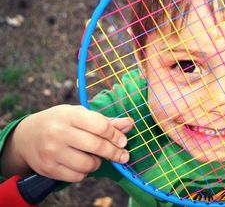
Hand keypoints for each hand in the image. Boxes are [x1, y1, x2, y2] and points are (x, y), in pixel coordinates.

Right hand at [1, 105, 133, 181]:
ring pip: (88, 164)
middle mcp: (59, 132)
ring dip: (98, 163)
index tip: (123, 141)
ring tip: (95, 157)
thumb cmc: (61, 122)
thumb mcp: (81, 115)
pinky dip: (85, 172)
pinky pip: (77, 177)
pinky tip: (81, 163)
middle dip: (114, 153)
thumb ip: (105, 121)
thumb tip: (130, 124)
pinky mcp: (48, 168)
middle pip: (97, 146)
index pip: (100, 126)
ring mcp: (52, 151)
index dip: (116, 136)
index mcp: (70, 115)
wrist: (27, 136)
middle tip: (123, 156)